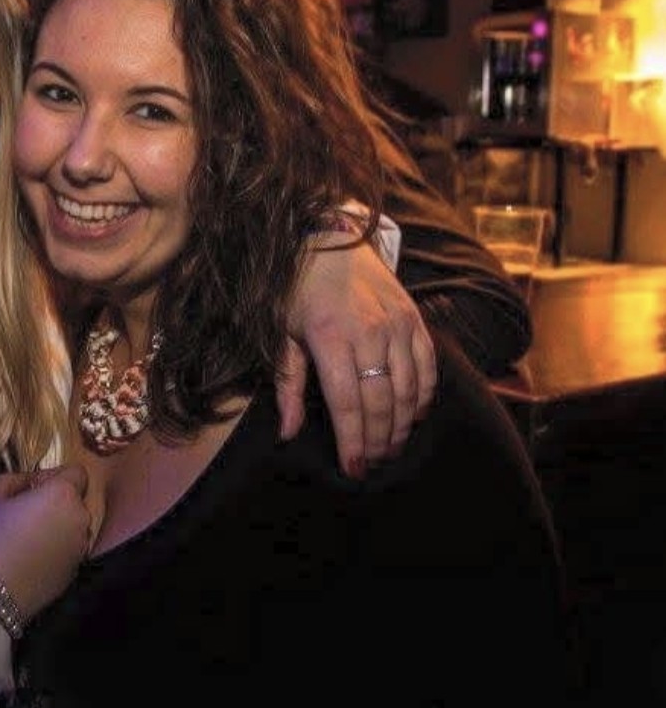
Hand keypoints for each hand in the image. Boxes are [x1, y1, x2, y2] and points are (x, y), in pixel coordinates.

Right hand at [0, 464, 90, 622]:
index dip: (56, 476)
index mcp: (63, 494)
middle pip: (75, 500)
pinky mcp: (78, 569)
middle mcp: (81, 517)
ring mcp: (82, 546)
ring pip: (74, 526)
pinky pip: (71, 549)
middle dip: (56, 502)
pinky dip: (58, 549)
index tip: (34, 489)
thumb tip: (30, 480)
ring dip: (59, 526)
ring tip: (30, 540)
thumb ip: (16, 478)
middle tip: (28, 514)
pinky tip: (34, 559)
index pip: (77, 472)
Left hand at [280, 237, 435, 477]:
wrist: (324, 239)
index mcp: (330, 337)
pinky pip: (427, 366)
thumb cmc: (295, 290)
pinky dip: (424, 395)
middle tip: (373, 464)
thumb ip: (288, 386)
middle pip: (381, 402)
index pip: (347, 404)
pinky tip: (414, 415)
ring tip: (391, 447)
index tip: (353, 469)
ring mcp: (397, 323)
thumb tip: (287, 432)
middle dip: (378, 440)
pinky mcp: (414, 318)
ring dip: (402, 425)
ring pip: (408, 389)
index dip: (352, 441)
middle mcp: (369, 331)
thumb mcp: (281, 334)